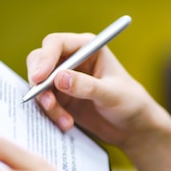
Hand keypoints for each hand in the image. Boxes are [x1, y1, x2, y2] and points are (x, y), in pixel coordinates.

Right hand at [26, 32, 153, 149]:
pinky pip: (44, 102)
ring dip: (46, 102)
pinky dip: (51, 114)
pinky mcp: (60, 97)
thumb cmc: (130, 102)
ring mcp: (64, 78)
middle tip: (45, 101)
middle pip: (39, 60)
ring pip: (39, 84)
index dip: (45, 58)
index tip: (39, 78)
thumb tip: (59, 78)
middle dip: (38, 81)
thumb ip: (86, 86)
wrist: (132, 126)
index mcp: (87, 48)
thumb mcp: (111, 94)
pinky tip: (67, 124)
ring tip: (65, 120)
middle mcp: (72, 59)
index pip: (56, 43)